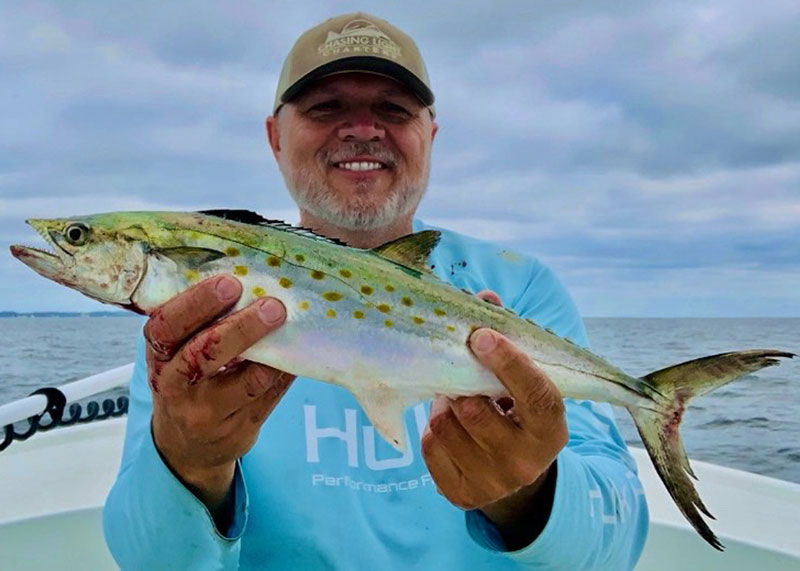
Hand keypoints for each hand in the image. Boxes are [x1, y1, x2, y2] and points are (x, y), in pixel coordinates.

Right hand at [143, 275, 294, 519]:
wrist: (186, 447)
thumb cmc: (186, 381)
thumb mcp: (175, 354)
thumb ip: (197, 323)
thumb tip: (248, 275)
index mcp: (158, 357)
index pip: (167, 327)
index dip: (196, 303)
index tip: (229, 282)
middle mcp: (177, 387)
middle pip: (206, 355)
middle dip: (241, 327)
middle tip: (273, 305)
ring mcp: (209, 413)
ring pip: (247, 381)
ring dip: (274, 351)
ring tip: (291, 324)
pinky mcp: (239, 429)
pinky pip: (270, 396)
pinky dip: (287, 370)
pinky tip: (300, 350)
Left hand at [421, 290, 567, 548]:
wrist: (514, 471)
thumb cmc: (517, 410)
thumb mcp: (522, 380)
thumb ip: (506, 338)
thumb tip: (485, 296)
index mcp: (551, 431)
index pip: (535, 396)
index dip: (509, 362)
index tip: (481, 335)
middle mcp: (526, 463)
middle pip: (476, 410)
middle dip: (462, 384)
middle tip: (462, 374)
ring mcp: (492, 483)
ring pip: (445, 424)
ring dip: (444, 403)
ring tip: (456, 399)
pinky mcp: (460, 494)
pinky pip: (429, 445)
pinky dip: (432, 429)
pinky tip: (450, 426)